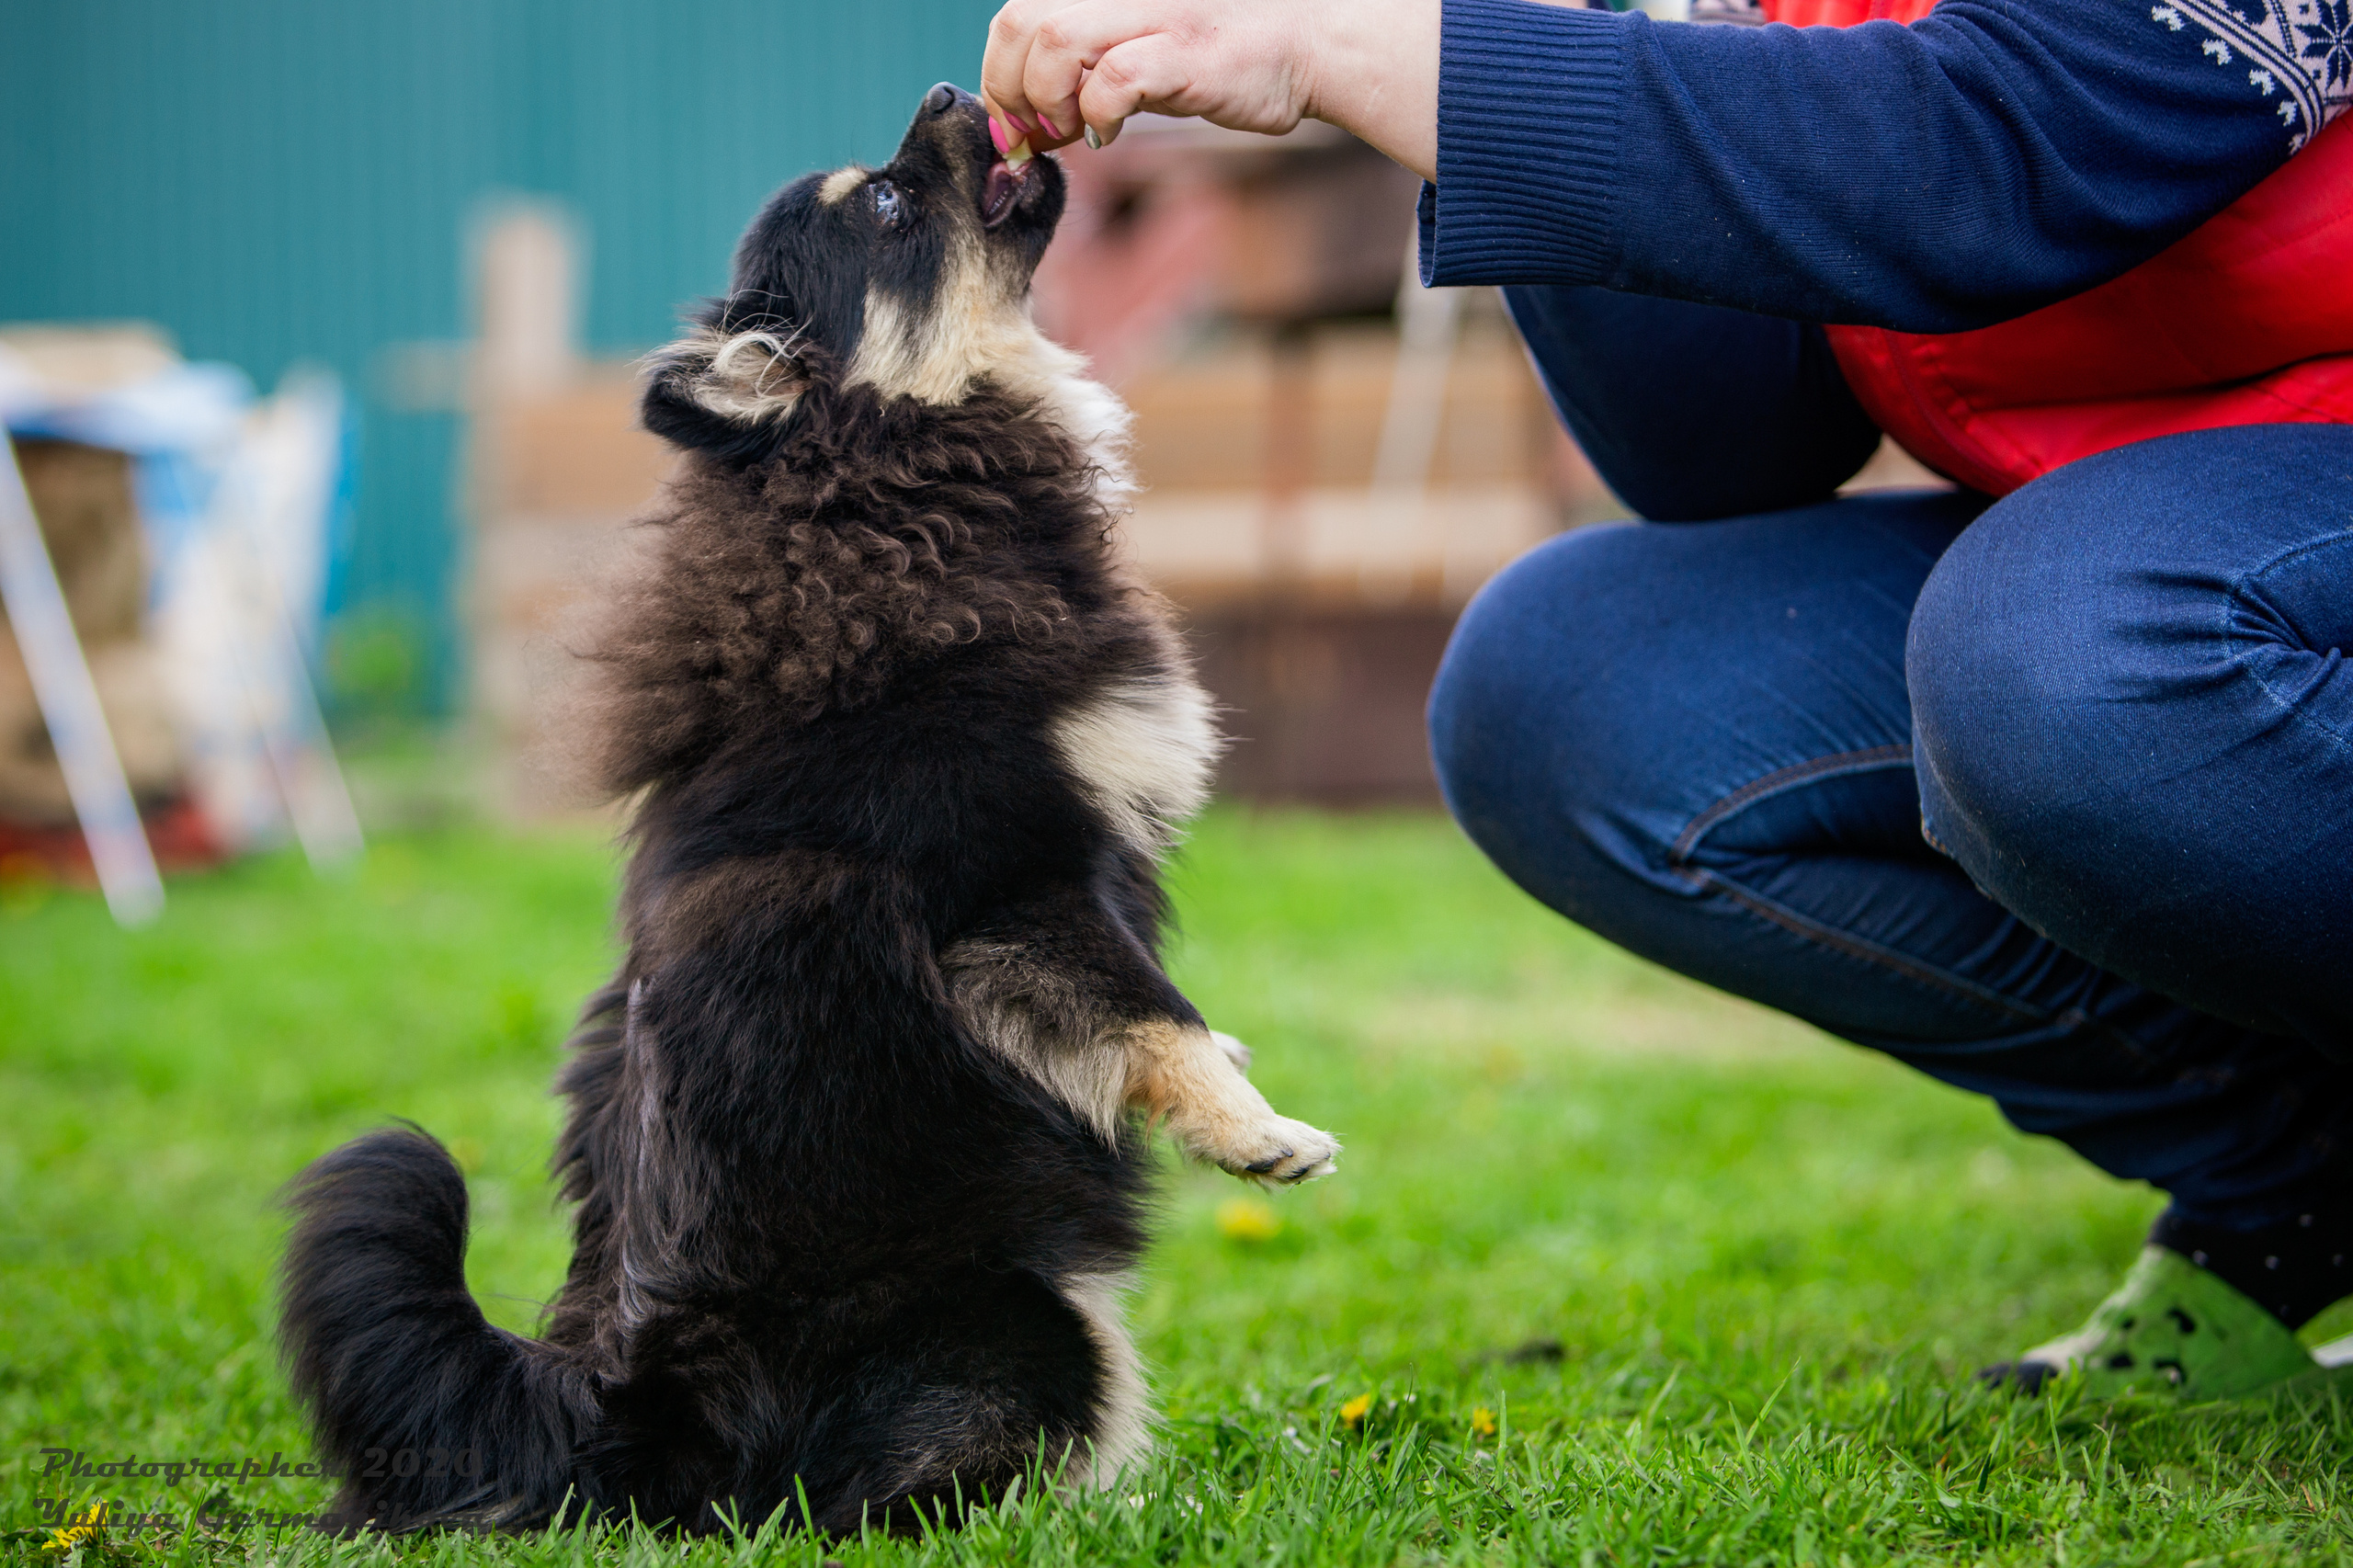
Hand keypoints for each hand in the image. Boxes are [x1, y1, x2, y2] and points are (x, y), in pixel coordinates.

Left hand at [980, 0, 1438, 179]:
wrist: (1307, 46)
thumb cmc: (1219, 55)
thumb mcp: (1137, 54)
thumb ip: (1079, 79)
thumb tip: (1025, 131)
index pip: (1015, 15)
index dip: (999, 73)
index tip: (1017, 124)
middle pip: (1019, 22)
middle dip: (1010, 91)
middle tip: (1037, 134)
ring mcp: (1151, 13)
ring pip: (1052, 43)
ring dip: (1047, 102)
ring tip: (1071, 132)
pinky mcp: (1183, 50)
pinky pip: (1111, 83)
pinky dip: (1096, 118)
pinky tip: (1110, 135)